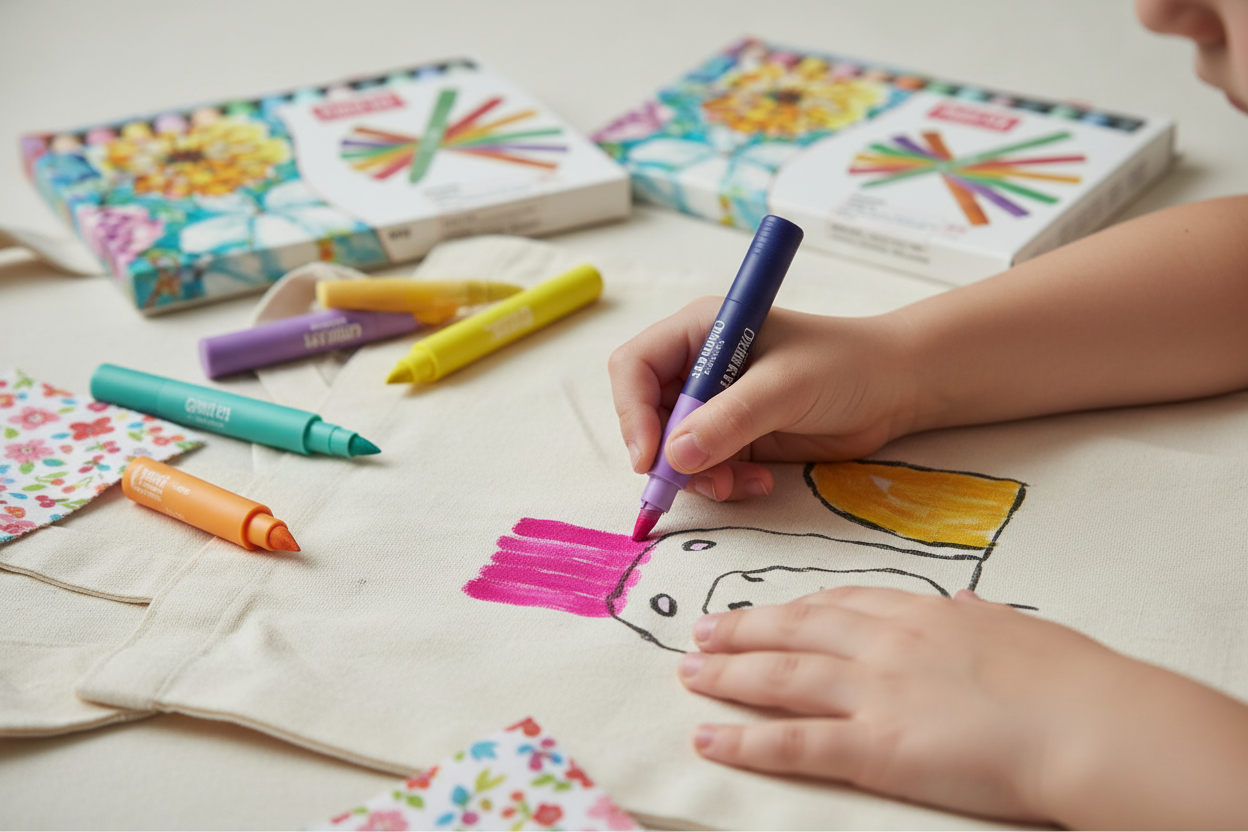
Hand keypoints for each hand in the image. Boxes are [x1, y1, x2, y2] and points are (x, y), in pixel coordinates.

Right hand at [608, 298, 918, 501]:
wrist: (897, 389)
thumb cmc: (845, 366)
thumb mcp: (785, 388)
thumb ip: (730, 420)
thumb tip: (675, 456)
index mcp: (700, 330)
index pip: (635, 367)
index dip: (633, 412)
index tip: (650, 456)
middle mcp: (698, 365)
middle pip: (646, 414)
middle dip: (665, 454)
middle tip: (693, 483)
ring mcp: (715, 404)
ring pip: (673, 450)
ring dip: (698, 476)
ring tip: (737, 486)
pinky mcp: (734, 437)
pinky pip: (705, 468)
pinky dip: (723, 483)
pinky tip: (759, 484)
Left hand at [679, 587, 1247, 827]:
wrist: (1090, 722)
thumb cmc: (1070, 677)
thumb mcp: (1016, 628)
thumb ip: (975, 616)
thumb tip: (960, 604)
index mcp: (920, 614)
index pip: (839, 603)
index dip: (792, 608)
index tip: (764, 610)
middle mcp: (884, 644)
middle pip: (794, 630)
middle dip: (742, 631)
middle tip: (700, 631)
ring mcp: (874, 693)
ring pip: (780, 677)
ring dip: (727, 675)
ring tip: (688, 674)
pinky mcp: (875, 748)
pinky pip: (794, 744)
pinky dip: (745, 742)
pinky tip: (709, 739)